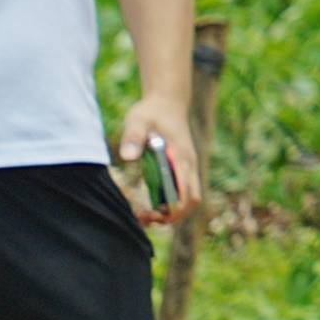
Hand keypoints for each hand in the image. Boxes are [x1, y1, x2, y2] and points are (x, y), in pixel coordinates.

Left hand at [117, 98, 201, 226]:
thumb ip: (133, 137)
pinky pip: (181, 193)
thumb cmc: (152, 111)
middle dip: (173, 215)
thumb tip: (127, 157)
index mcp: (181, 157)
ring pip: (188, 200)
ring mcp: (187, 168)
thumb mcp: (138, 120)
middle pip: (192, 201)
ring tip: (145, 215)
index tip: (152, 214)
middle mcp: (189, 165)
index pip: (187, 192)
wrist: (168, 102)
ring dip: (171, 212)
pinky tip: (149, 206)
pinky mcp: (181, 170)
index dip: (173, 209)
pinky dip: (169, 204)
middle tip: (147, 218)